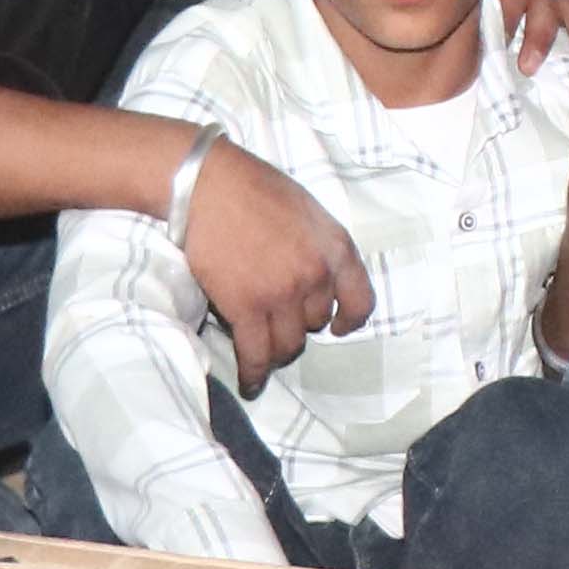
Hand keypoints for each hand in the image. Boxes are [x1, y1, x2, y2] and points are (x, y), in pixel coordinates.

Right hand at [176, 136, 378, 385]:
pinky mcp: (247, 308)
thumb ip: (319, 246)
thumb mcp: (307, 210)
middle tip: (276, 316)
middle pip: (316, 323)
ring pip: (289, 345)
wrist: (208, 185)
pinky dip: (254, 373)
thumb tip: (317, 275)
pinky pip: (257, 354)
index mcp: (336, 248)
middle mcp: (316, 275)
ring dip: (277, 349)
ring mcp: (283, 294)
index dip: (351, 319)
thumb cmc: (254, 188)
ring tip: (262, 348)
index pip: (361, 300)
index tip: (340, 327)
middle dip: (298, 323)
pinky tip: (250, 383)